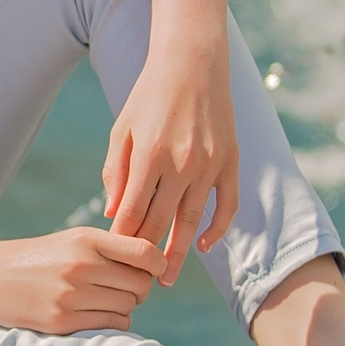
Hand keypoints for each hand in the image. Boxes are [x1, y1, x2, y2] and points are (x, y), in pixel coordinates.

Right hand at [0, 229, 172, 332]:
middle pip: (140, 284)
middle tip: (125, 289)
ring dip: (125, 307)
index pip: (144, 252)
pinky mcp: (62, 321)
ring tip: (105, 300)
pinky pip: (112, 325)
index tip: (154, 270)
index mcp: (85, 239)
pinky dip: (114, 322)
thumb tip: (155, 264)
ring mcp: (71, 295)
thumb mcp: (71, 241)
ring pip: (129, 306)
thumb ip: (109, 248)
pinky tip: (98, 315)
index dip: (157, 264)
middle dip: (140, 289)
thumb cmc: (38, 259)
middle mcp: (80, 265)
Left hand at [102, 35, 238, 283]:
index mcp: (149, 155)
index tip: (113, 260)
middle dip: (147, 255)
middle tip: (139, 283)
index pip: (133, 212)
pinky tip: (203, 245)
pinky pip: (227, 205)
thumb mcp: (122, 130)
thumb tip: (115, 213)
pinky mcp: (231, 161)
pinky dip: (217, 229)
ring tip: (168, 278)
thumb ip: (116, 172)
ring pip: (193, 220)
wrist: (192, 63)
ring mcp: (209, 164)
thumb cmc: (149, 96)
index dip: (123, 240)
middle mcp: (181, 163)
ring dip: (179, 252)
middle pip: (161, 222)